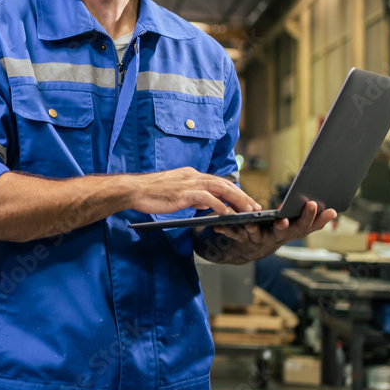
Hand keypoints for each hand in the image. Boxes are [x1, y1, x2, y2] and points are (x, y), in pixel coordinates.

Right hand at [129, 167, 259, 215]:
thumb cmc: (151, 193)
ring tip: (248, 211)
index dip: (235, 191)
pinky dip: (219, 206)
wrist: (134, 190)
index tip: (246, 201)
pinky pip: (207, 199)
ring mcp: (189, 183)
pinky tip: (227, 214)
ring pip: (220, 188)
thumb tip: (204, 204)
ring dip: (237, 200)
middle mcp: (193, 176)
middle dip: (242, 195)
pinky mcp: (184, 192)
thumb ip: (191, 197)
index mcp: (191, 175)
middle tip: (255, 207)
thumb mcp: (175, 193)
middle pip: (224, 183)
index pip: (218, 181)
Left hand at [212, 201, 336, 261]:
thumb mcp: (293, 226)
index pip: (306, 226)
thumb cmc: (274, 232)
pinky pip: (233, 236)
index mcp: (290, 232)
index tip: (319, 206)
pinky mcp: (241, 241)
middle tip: (284, 220)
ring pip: (256, 237)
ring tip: (250, 225)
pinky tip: (218, 225)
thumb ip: (310, 219)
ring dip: (253, 231)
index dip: (314, 218)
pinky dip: (226, 231)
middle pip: (283, 233)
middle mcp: (276, 239)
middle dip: (285, 226)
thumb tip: (335, 211)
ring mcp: (258, 241)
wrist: (249, 252)